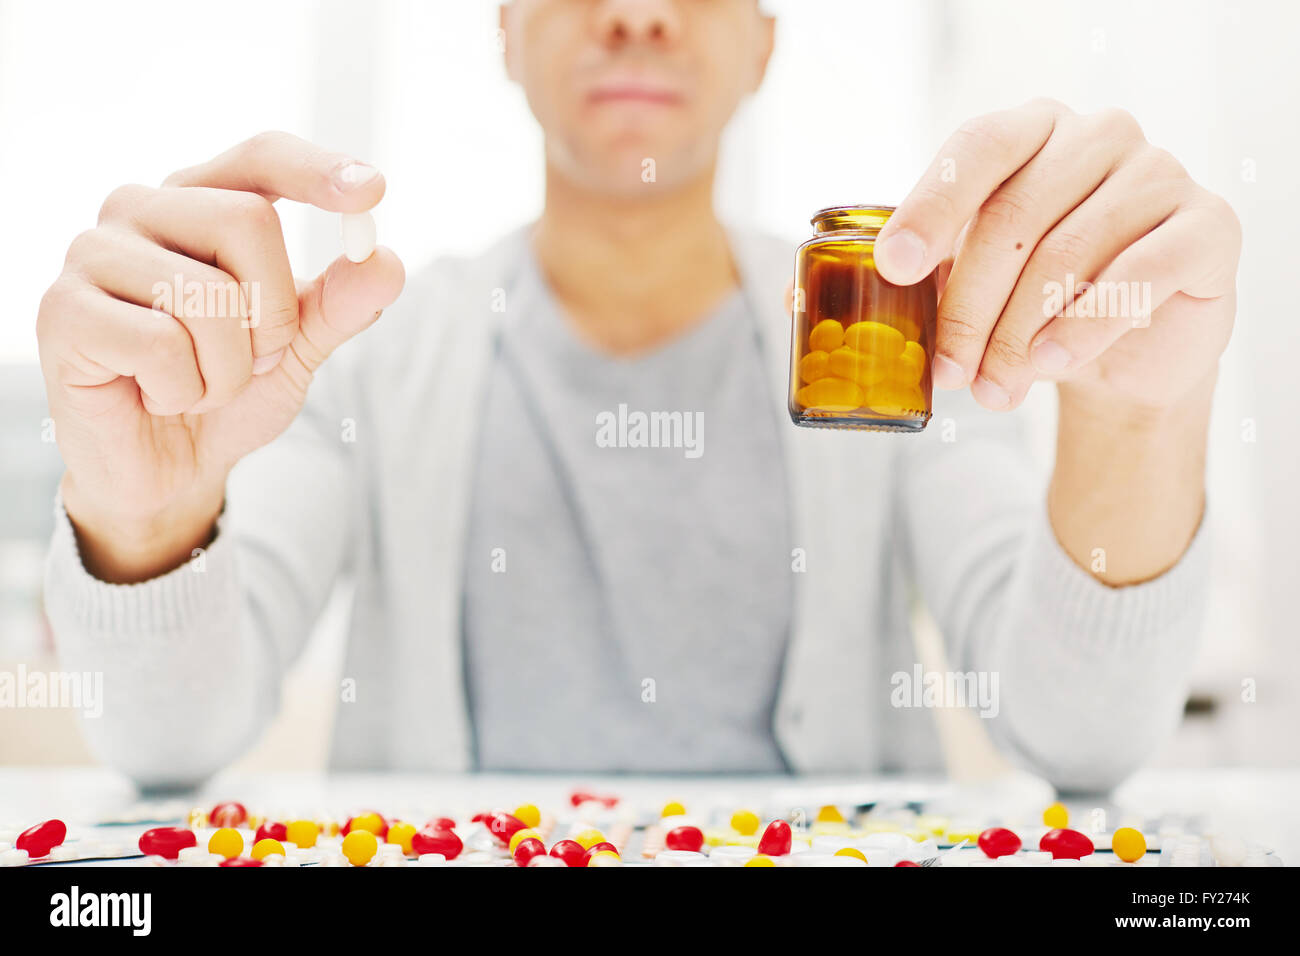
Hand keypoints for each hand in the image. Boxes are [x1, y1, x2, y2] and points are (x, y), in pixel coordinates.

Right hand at [37, 131, 404, 578]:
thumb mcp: (296, 348)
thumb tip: (386, 261)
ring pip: (208, 294)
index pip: (260, 157)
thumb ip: (339, 305)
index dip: (316, 170)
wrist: (169, 469)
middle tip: (252, 357)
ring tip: (197, 384)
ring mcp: (93, 253)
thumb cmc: (226, 392)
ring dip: (228, 368)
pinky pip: (162, 344)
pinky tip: (155, 395)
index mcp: (200, 202)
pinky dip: (183, 390)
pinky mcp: (63, 310)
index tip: (374, 191)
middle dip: (273, 313)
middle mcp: (140, 208)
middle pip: (248, 221)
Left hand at [873, 98, 1239, 414]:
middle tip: (949, 371)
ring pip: (1067, 255)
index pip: (979, 148)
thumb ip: (926, 276)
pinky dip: (1083, 328)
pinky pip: (1137, 276)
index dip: (931, 208)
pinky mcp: (1208, 226)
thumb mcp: (975, 285)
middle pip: (1014, 217)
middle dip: (969, 307)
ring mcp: (1160, 173)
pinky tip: (1052, 365)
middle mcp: (1100, 135)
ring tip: (994, 388)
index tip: (893, 267)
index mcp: (1035, 130)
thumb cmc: (1039, 303)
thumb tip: (840, 288)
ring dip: (1019, 335)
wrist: (1128, 354)